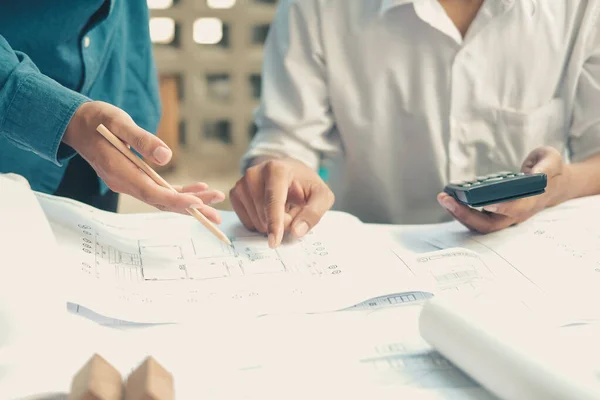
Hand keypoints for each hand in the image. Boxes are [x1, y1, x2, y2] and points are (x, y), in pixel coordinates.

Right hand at [62, 101, 224, 220]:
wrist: (78, 124)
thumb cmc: (98, 119)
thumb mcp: (119, 122)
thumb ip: (141, 139)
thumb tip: (166, 157)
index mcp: (120, 172)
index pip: (152, 193)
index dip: (176, 200)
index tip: (198, 203)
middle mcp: (125, 183)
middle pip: (162, 202)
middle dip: (191, 208)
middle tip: (217, 213)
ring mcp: (129, 184)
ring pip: (162, 200)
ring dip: (189, 203)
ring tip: (215, 204)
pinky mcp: (133, 179)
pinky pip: (158, 192)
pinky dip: (178, 194)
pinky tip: (197, 191)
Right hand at [230, 157, 334, 247]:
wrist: (288, 173)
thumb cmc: (304, 185)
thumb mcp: (321, 196)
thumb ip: (314, 212)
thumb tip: (296, 231)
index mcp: (276, 169)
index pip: (273, 201)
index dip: (275, 223)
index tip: (275, 242)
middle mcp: (254, 173)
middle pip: (265, 216)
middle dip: (281, 223)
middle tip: (292, 209)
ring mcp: (242, 183)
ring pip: (256, 221)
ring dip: (271, 223)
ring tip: (281, 207)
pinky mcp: (235, 194)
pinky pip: (247, 222)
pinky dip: (260, 223)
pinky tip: (268, 210)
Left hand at [437, 146, 569, 232]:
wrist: (552, 183)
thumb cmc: (550, 170)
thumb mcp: (551, 161)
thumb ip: (544, 167)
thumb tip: (532, 174)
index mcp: (531, 201)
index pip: (515, 210)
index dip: (501, 208)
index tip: (484, 203)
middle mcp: (515, 213)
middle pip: (488, 224)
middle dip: (465, 214)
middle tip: (446, 199)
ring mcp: (503, 215)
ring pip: (478, 223)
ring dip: (458, 213)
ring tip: (443, 197)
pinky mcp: (493, 213)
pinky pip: (474, 216)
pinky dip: (460, 209)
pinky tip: (449, 196)